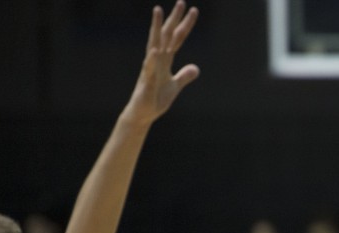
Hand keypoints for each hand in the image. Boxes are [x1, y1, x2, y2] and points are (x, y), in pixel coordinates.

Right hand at [123, 1, 199, 126]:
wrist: (142, 114)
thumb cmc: (156, 99)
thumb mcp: (175, 86)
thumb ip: (185, 76)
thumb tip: (196, 68)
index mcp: (164, 60)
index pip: (177, 38)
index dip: (185, 25)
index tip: (193, 10)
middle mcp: (157, 60)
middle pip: (166, 35)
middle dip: (173, 19)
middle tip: (181, 2)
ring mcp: (151, 69)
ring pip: (154, 45)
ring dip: (157, 28)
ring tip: (159, 12)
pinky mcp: (147, 83)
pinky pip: (150, 69)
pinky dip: (153, 59)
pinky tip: (156, 50)